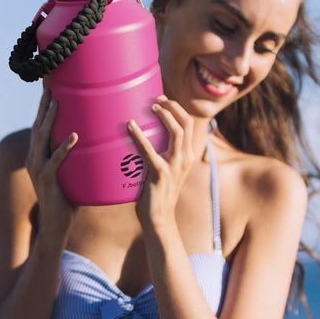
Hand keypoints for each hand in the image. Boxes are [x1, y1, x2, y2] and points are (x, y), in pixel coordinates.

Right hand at [26, 90, 78, 233]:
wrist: (57, 225)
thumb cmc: (68, 199)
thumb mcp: (71, 174)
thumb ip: (78, 158)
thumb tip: (99, 142)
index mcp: (37, 156)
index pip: (38, 127)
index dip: (42, 108)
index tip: (48, 88)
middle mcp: (34, 159)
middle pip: (37, 127)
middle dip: (43, 106)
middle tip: (49, 87)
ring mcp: (38, 170)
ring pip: (43, 139)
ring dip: (49, 120)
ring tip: (57, 103)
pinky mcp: (48, 181)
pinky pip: (56, 160)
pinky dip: (65, 147)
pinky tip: (74, 136)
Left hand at [127, 95, 194, 229]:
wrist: (159, 219)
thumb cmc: (157, 194)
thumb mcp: (165, 170)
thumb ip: (160, 155)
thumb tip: (142, 139)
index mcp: (187, 156)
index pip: (188, 125)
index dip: (177, 109)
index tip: (163, 100)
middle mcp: (185, 158)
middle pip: (186, 123)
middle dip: (173, 106)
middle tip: (157, 99)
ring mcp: (174, 166)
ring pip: (177, 131)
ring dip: (165, 115)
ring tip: (151, 107)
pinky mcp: (160, 173)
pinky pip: (150, 150)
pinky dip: (139, 136)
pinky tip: (130, 126)